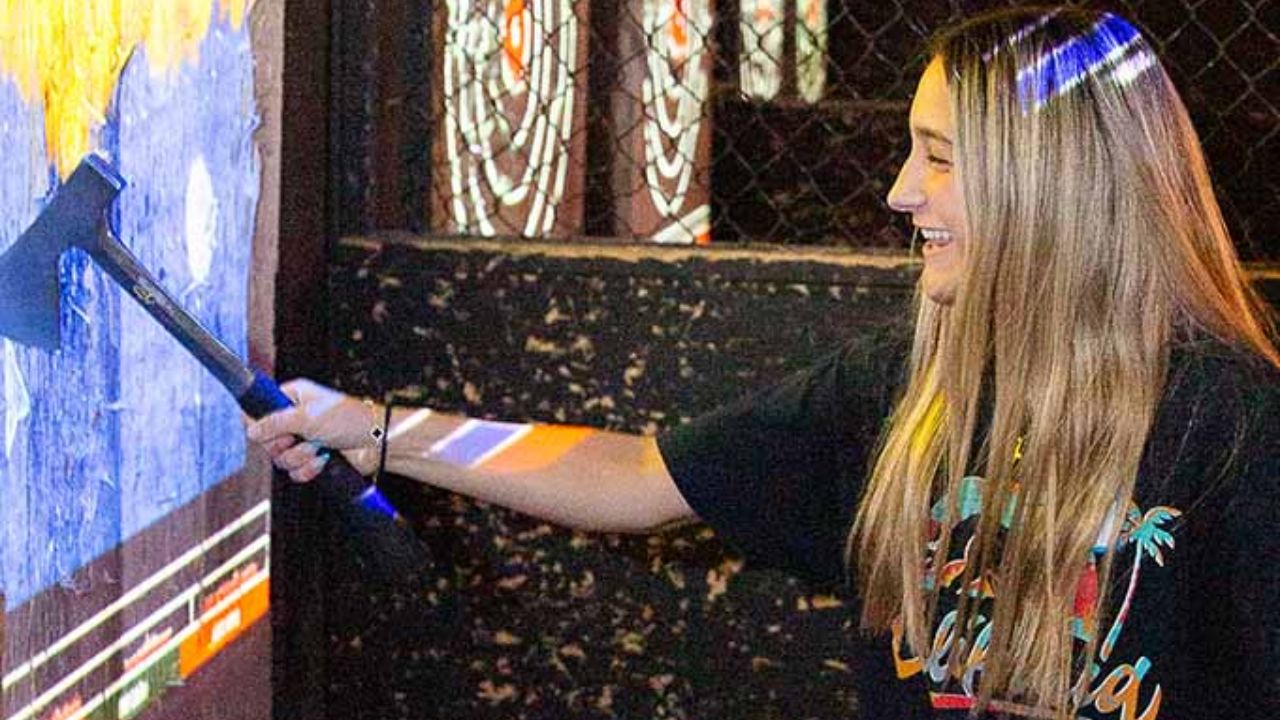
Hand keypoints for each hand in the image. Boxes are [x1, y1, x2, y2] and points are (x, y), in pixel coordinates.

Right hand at [245, 379, 380, 480]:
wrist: (376, 442)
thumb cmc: (349, 419)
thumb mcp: (307, 417)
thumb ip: (275, 423)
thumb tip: (250, 430)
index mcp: (292, 398)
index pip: (260, 410)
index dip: (260, 424)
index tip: (269, 431)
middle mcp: (295, 419)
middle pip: (267, 440)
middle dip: (284, 444)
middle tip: (299, 438)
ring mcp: (303, 440)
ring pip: (281, 459)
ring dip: (300, 456)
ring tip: (318, 447)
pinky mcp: (312, 459)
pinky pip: (295, 472)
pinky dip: (308, 469)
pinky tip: (323, 460)